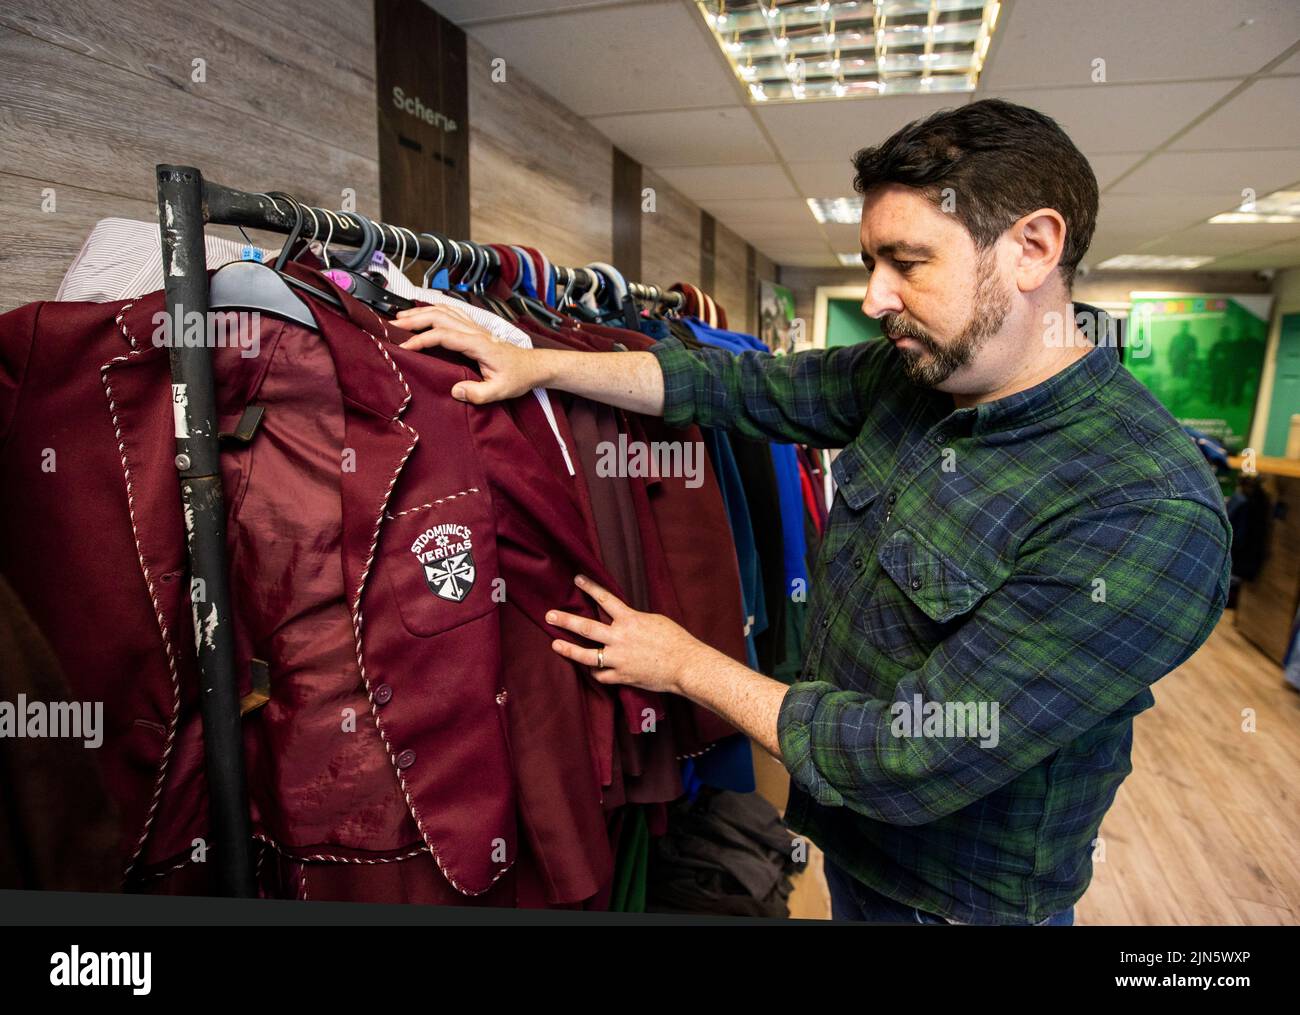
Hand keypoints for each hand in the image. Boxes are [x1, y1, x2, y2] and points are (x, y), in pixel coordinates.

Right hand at [390, 302, 545, 402]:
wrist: (532, 366)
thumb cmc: (517, 377)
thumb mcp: (501, 391)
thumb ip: (479, 393)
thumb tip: (455, 390)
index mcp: (478, 344)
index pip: (443, 335)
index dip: (422, 339)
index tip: (404, 346)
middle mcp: (475, 331)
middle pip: (439, 316)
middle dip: (414, 319)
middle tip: (392, 326)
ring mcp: (475, 327)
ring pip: (444, 310)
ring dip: (421, 311)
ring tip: (401, 317)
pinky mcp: (474, 329)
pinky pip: (452, 313)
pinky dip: (434, 310)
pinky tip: (423, 314)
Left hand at [547, 575, 707, 695]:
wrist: (686, 665)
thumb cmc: (676, 641)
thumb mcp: (655, 621)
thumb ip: (635, 620)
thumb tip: (623, 620)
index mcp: (630, 620)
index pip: (605, 598)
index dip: (589, 587)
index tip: (577, 579)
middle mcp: (620, 638)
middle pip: (586, 627)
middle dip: (565, 620)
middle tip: (549, 615)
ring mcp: (619, 658)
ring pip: (587, 655)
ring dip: (568, 649)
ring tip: (555, 644)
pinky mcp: (622, 676)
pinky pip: (602, 675)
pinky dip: (596, 671)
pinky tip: (592, 669)